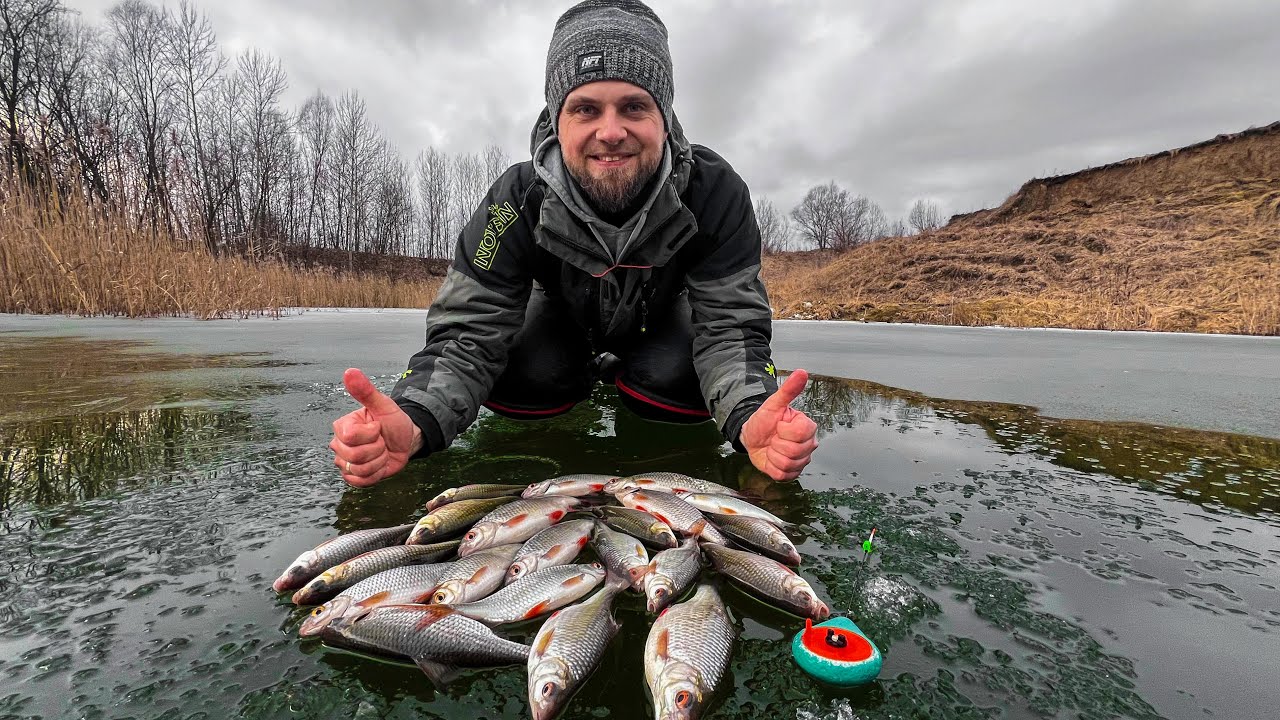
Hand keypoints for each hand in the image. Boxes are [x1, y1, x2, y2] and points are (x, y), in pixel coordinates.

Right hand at [330, 368, 421, 486]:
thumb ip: (366, 391)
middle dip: (377, 449)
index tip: (377, 427)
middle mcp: (339, 445)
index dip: (371, 434)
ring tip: (381, 451)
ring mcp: (345, 463)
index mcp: (342, 426)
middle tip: (381, 441)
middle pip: (354, 456)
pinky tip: (379, 464)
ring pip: (359, 470)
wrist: (404, 440)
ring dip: (378, 461)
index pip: (351, 437)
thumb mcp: (383, 404)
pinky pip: (361, 482)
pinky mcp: (353, 477)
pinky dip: (376, 474)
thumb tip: (350, 372)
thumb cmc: (392, 421)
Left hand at [739, 369, 818, 481]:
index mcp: (807, 427)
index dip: (784, 430)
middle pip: (794, 451)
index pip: (800, 433)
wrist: (753, 436)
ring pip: (788, 463)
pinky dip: (771, 467)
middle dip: (777, 443)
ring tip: (772, 447)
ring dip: (773, 455)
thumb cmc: (765, 420)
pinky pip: (782, 474)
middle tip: (774, 437)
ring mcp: (801, 460)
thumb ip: (788, 389)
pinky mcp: (792, 473)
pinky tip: (771, 458)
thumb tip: (802, 372)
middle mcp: (808, 445)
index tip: (779, 425)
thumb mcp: (773, 404)